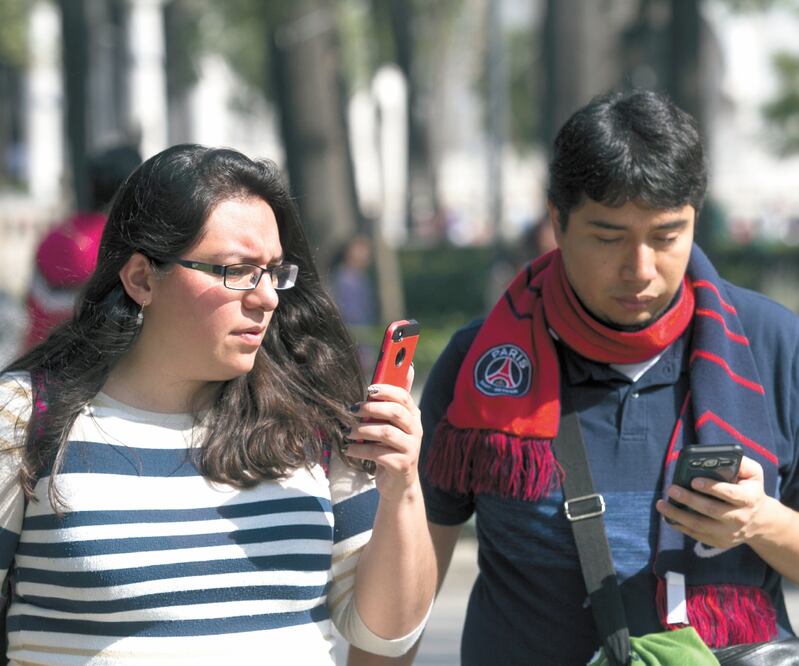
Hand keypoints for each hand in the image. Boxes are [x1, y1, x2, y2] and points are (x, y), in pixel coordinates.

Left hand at [345, 368, 422, 502]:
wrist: (398, 484)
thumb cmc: (391, 447)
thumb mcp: (393, 423)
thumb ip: (395, 400)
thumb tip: (409, 368)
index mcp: (413, 416)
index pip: (404, 397)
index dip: (387, 390)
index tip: (369, 389)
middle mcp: (416, 431)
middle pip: (396, 412)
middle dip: (372, 408)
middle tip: (353, 409)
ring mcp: (411, 449)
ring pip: (386, 432)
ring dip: (362, 430)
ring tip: (348, 432)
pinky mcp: (402, 465)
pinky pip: (378, 453)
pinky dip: (360, 450)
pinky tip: (350, 450)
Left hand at [655, 455, 777, 548]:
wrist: (759, 521)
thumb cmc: (749, 490)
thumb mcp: (753, 475)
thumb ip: (741, 463)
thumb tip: (721, 456)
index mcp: (748, 499)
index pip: (730, 494)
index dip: (712, 487)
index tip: (694, 481)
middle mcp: (739, 518)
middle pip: (711, 510)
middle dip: (689, 499)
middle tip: (671, 489)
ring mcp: (728, 532)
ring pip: (699, 525)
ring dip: (677, 514)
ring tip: (661, 504)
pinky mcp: (719, 541)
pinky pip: (696, 534)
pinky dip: (680, 525)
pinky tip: (667, 516)